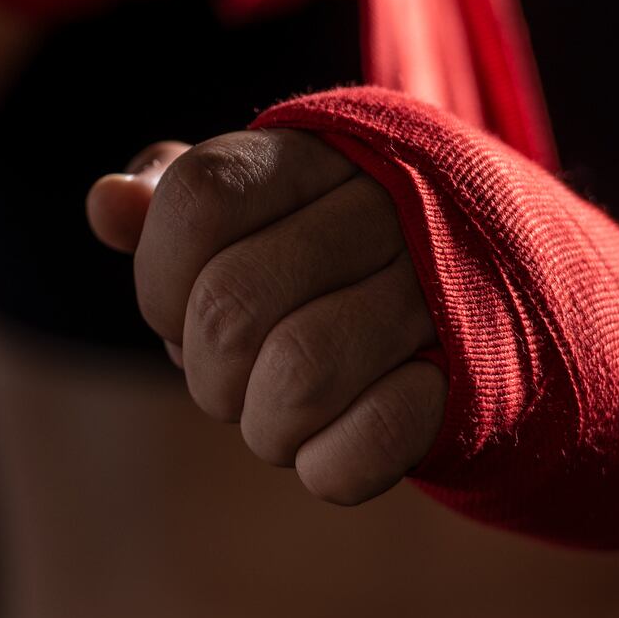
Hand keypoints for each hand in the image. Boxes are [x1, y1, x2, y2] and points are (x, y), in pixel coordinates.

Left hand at [87, 132, 443, 504]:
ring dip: (264, 426)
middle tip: (232, 381)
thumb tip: (106, 206)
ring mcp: (439, 290)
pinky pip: (371, 441)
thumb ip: (174, 204)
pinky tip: (335, 446)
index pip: (197, 198)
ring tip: (279, 418)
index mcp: (316, 152)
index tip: (176, 310)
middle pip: (229, 304)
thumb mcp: (260, 210)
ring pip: (297, 376)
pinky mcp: (477, 375)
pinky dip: (328, 466)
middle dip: (204, 372)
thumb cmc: (338, 257)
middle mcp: (385, 205)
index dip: (159, 276)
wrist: (512, 297)